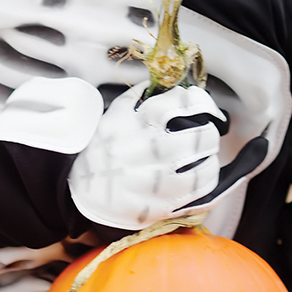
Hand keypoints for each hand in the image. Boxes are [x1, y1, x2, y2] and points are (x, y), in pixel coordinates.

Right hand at [68, 83, 225, 230]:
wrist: (80, 188)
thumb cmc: (100, 149)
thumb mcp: (113, 115)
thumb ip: (139, 97)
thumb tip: (169, 84)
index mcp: (136, 125)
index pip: (179, 104)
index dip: (200, 100)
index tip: (202, 103)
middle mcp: (145, 152)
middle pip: (198, 138)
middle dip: (210, 133)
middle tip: (208, 133)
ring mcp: (152, 182)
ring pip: (200, 172)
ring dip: (211, 163)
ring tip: (208, 158)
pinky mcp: (157, 207)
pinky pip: (195, 199)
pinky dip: (207, 187)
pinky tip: (204, 179)